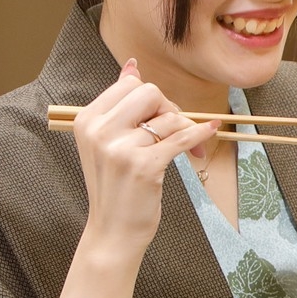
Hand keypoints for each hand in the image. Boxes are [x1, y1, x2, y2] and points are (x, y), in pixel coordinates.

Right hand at [72, 59, 218, 256]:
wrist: (113, 231)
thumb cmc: (116, 186)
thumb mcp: (107, 142)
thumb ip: (119, 105)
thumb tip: (132, 65)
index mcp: (87, 120)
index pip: (130, 85)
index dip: (152, 99)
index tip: (159, 118)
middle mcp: (99, 131)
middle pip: (150, 93)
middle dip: (170, 109)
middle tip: (175, 132)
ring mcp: (120, 149)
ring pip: (169, 117)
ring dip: (186, 130)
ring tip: (191, 150)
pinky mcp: (144, 166)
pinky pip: (180, 138)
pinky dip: (198, 135)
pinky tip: (209, 133)